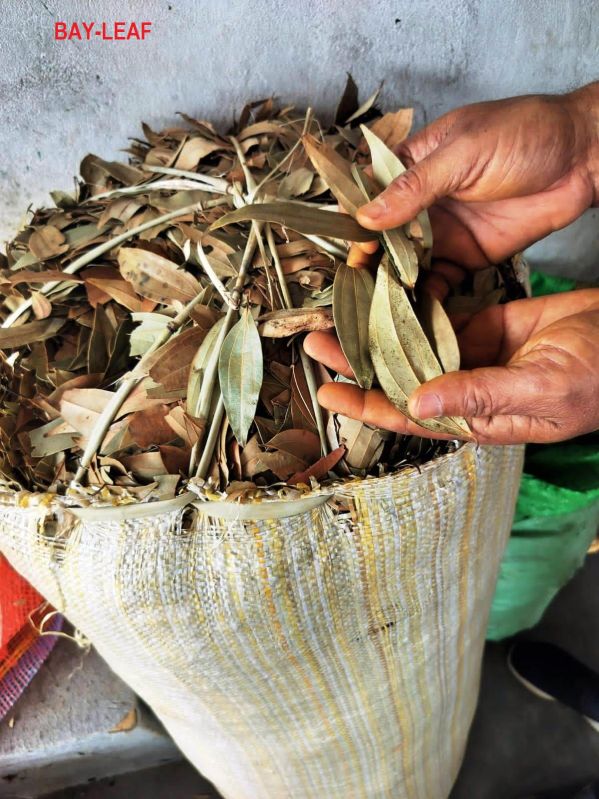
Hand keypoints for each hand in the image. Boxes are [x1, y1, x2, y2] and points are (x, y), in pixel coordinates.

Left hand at [304, 289, 598, 444]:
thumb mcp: (540, 388)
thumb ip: (479, 395)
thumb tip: (418, 403)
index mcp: (476, 416)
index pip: (409, 416)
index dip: (366, 406)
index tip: (327, 392)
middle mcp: (466, 389)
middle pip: (400, 378)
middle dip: (359, 363)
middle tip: (316, 341)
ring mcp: (473, 355)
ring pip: (414, 347)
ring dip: (378, 334)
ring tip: (339, 315)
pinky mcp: (484, 325)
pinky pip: (439, 318)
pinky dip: (412, 309)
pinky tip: (383, 296)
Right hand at [350, 83, 598, 292]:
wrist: (583, 159)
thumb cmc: (524, 134)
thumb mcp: (462, 153)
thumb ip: (414, 187)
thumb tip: (367, 216)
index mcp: (413, 164)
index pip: (369, 195)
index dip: (353, 222)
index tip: (345, 248)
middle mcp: (421, 202)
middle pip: (382, 236)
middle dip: (368, 260)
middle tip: (354, 286)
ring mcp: (443, 232)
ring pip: (405, 262)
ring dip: (390, 282)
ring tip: (374, 305)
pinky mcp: (465, 257)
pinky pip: (437, 281)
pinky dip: (423, 297)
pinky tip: (410, 311)